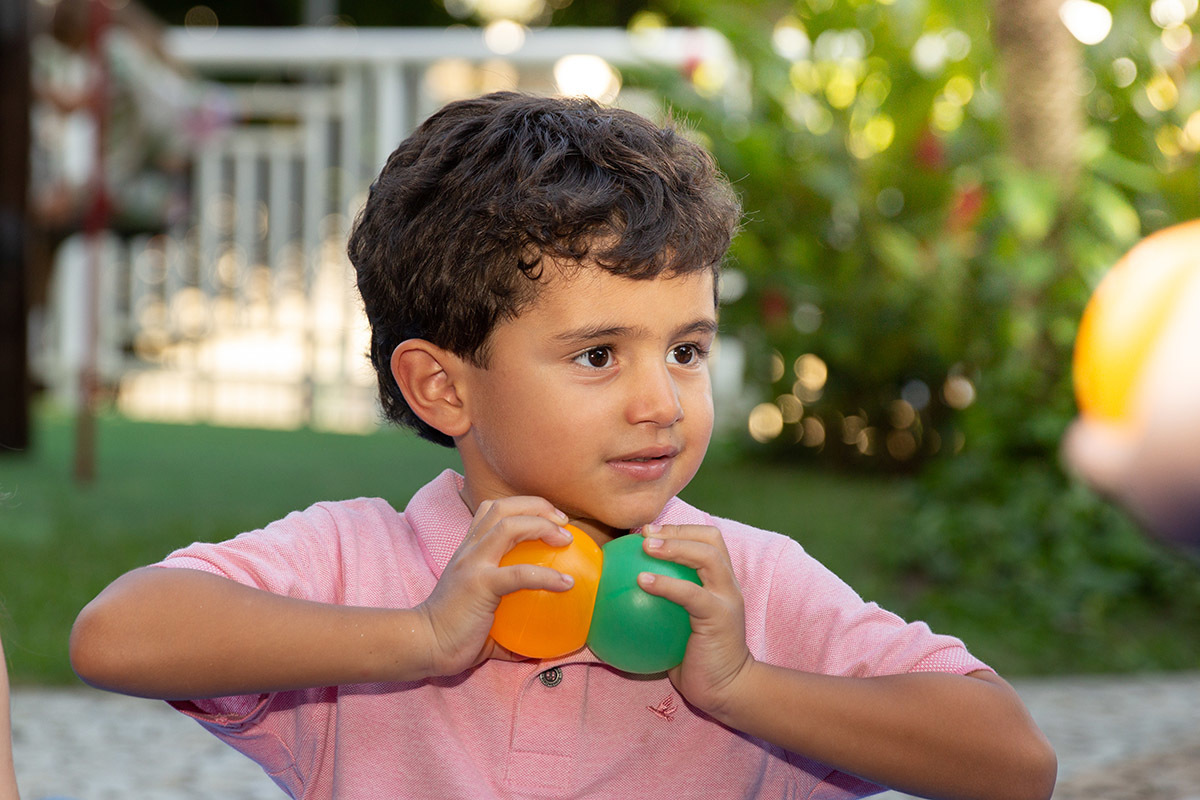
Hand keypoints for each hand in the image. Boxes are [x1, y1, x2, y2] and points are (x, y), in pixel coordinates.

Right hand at [415, 496, 575, 676]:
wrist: (423, 644)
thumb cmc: (453, 634)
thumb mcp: (482, 613)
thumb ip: (508, 620)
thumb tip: (538, 643)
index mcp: (469, 550)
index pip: (492, 511)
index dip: (525, 506)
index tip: (552, 520)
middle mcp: (470, 549)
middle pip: (503, 508)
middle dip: (537, 506)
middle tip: (564, 522)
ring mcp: (473, 564)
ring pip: (508, 525)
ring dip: (542, 526)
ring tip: (565, 539)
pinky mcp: (480, 584)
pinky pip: (520, 572)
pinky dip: (547, 574)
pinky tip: (567, 583)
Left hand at [636, 523, 753, 716]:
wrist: (726, 689)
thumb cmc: (698, 660)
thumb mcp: (680, 626)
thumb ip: (665, 606)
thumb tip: (620, 594)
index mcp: (721, 582)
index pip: (708, 540)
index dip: (680, 528)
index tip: (647, 531)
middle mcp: (728, 584)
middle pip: (710, 539)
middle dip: (677, 529)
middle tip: (644, 533)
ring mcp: (726, 598)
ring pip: (706, 556)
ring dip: (673, 545)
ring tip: (645, 546)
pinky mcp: (719, 617)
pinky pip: (690, 593)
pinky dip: (665, 583)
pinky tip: (641, 580)